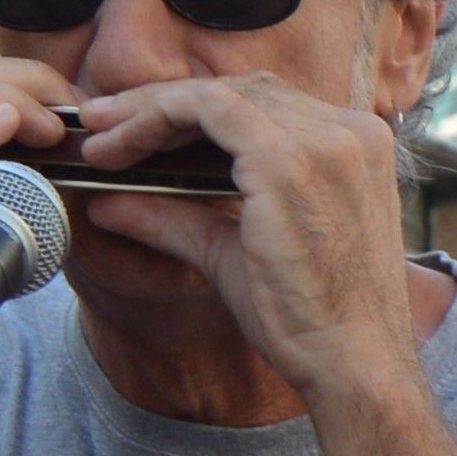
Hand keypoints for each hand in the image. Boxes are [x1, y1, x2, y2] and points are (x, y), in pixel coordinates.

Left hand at [43, 73, 419, 397]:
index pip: (265, 103)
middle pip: (242, 89)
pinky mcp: (291, 160)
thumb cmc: (310, 322)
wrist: (353, 366)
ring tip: (101, 136)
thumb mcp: (233, 254)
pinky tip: (120, 146)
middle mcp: (350, 132)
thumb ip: (175, 218)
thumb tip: (107, 205)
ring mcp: (326, 141)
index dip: (194, 108)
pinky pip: (208, 110)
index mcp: (355, 148)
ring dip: (149, 109)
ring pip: (219, 93)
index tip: (136, 127)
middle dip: (164, 102)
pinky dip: (156, 118)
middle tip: (102, 122)